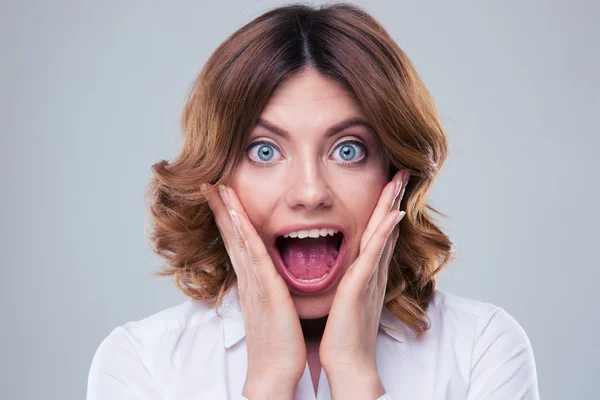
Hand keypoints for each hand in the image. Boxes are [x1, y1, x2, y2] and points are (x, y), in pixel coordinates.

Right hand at [203, 183, 305, 398]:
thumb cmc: (277, 341)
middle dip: (219, 207)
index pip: (236, 241)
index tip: (220, 195)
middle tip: (208, 183)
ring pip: (238, 239)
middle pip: (230, 235)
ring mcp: (254, 282)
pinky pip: (252, 254)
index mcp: (251, 280)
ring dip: (227, 211)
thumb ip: (267, 287)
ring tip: (217, 187)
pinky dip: (243, 232)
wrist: (274, 370)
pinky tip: (236, 213)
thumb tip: (267, 276)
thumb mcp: (270, 307)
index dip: (227, 217)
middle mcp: (247, 277)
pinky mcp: (265, 289)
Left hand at [319, 170, 408, 398]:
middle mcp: (373, 271)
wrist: (348, 360)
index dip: (386, 209)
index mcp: (366, 273)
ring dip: (392, 206)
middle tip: (402, 173)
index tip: (389, 186)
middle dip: (394, 200)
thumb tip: (349, 269)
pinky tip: (394, 215)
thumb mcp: (347, 299)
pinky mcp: (362, 285)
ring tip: (400, 181)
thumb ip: (351, 281)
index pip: (379, 234)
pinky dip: (385, 233)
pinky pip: (375, 254)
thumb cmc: (344, 333)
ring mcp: (370, 276)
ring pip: (384, 233)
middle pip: (387, 227)